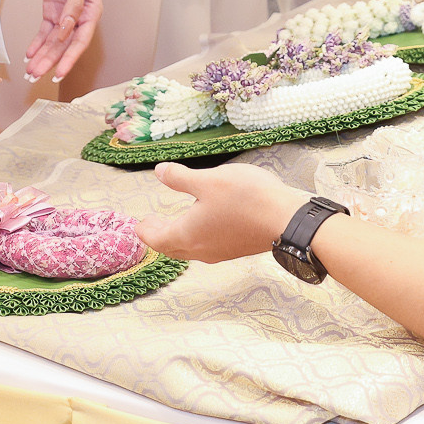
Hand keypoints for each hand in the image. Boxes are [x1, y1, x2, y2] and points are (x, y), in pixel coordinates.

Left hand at [27, 0, 100, 81]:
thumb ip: (73, 7)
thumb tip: (66, 31)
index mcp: (92, 13)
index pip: (79, 42)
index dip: (69, 59)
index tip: (59, 75)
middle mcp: (79, 18)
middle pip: (63, 45)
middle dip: (50, 62)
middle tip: (36, 77)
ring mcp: (63, 15)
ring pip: (52, 42)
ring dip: (42, 56)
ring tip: (30, 72)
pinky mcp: (51, 9)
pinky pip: (44, 32)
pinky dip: (36, 43)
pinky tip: (29, 55)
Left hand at [134, 162, 308, 262]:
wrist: (286, 220)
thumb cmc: (245, 199)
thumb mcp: (208, 181)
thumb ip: (180, 178)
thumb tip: (159, 172)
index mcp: (187, 235)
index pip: (156, 239)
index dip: (145, 230)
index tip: (138, 224)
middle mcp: (200, 249)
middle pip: (171, 247)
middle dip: (159, 234)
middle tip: (151, 223)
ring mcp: (220, 251)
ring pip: (190, 248)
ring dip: (177, 236)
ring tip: (176, 221)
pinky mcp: (236, 247)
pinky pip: (206, 246)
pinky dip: (196, 236)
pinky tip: (204, 222)